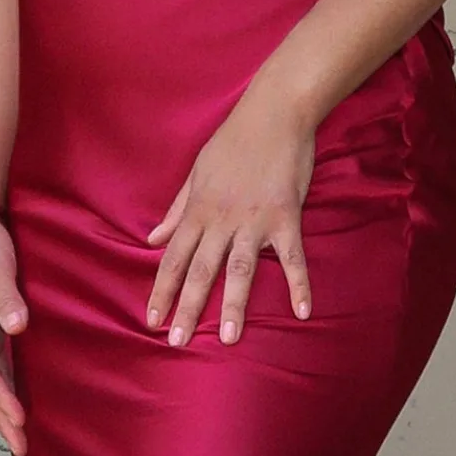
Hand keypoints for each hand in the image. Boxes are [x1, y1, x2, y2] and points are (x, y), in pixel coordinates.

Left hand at [147, 84, 314, 346]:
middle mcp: (222, 219)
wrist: (274, 113)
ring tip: (230, 338)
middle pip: (201, 270)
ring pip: (241, 269)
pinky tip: (303, 312)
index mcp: (199, 210)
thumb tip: (152, 239)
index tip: (152, 320)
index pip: (173, 257)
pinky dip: (298, 285)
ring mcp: (254, 220)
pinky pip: (293, 257)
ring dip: (235, 304)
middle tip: (178, 342)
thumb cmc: (234, 140)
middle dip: (188, 308)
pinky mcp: (286, 217)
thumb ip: (176, 210)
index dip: (162, 290)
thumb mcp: (196, 172)